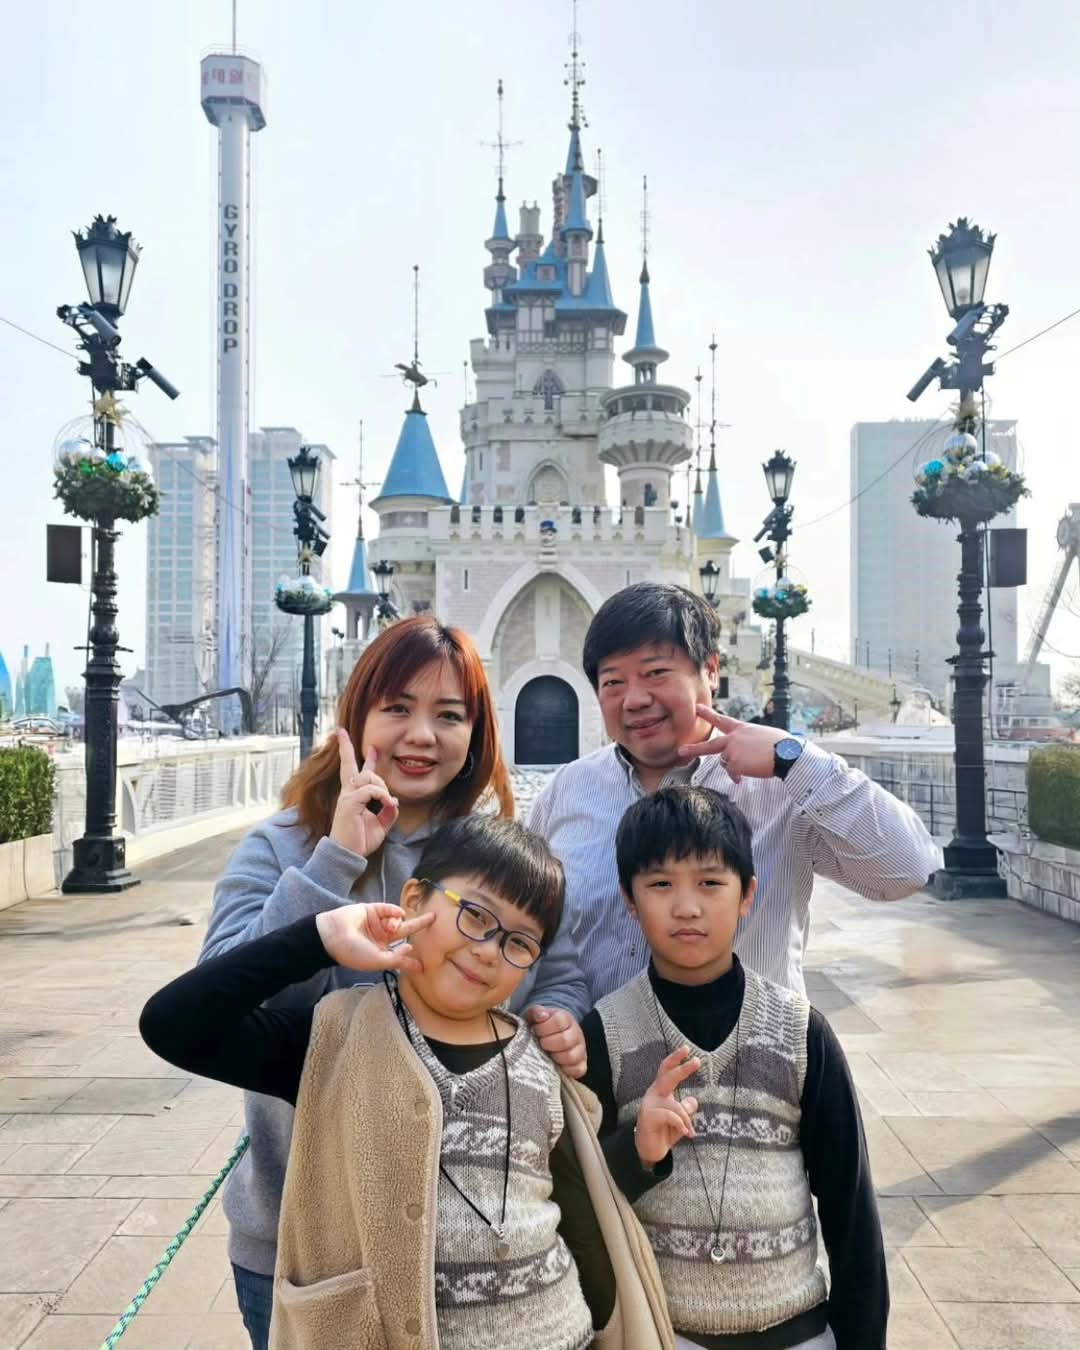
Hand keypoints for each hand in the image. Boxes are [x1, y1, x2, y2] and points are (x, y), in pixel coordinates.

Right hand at [316, 902, 434, 973]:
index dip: (411, 957)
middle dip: (419, 924)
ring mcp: (378, 922)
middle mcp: (382, 937)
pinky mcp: (373, 909)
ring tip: (391, 927)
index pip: (401, 953)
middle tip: (434, 918)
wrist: (333, 935)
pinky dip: (395, 911)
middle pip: (405, 931)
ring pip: (397, 920)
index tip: (424, 964)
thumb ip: (397, 959)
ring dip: (398, 922)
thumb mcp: (378, 960)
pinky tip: (398, 914)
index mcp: (381, 952)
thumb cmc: (354, 953)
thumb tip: (412, 953)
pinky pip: (389, 908)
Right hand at [330, 731, 397, 856]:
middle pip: (351, 766)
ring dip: (382, 788)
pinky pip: (371, 791)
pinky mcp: (349, 803)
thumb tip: (394, 799)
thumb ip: (388, 810)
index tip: (354, 739)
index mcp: (354, 796)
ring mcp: (347, 796)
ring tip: (386, 802)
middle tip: (344, 734)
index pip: (354, 771)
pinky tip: (386, 804)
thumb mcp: (381, 824)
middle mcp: (348, 793)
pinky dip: (382, 796)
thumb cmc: (360, 840)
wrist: (348, 854)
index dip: (355, 755)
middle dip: (346, 748)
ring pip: (369, 778)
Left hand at [526, 1006, 586, 1078]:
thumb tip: (542, 1016)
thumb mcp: (534, 1016)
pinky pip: (577, 1070)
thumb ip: (535, 1012)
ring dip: (555, 1057)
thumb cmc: (539, 1026)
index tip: (536, 1030)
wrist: (548, 1037)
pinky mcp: (581, 1064)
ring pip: (571, 1056)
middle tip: (540, 1044)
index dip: (544, 1028)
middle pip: (565, 1040)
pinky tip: (556, 1065)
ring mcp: (580, 1049)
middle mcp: (576, 1033)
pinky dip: (565, 1070)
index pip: (559, 1022)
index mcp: (566, 1018)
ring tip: (547, 1055)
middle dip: (547, 1044)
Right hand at [634, 1046, 700, 1165]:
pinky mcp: (647, 1117)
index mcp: (660, 1091)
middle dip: (682, 1068)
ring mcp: (648, 1105)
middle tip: (697, 1061)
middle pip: (667, 1076)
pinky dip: (681, 1124)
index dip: (675, 1059)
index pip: (666, 1070)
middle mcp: (653, 1094)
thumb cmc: (664, 1132)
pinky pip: (670, 1116)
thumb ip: (685, 1109)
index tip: (686, 1049)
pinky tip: (686, 1133)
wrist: (649, 1151)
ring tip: (691, 1131)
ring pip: (674, 1104)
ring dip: (686, 1119)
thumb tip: (693, 1100)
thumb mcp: (680, 1120)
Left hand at [678, 704, 785, 781]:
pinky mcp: (735, 763)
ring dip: (735, 767)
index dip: (708, 714)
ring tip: (751, 765)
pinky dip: (737, 776)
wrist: (786, 753)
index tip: (696, 708)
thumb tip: (744, 752)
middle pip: (710, 745)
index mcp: (741, 729)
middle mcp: (734, 738)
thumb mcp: (762, 735)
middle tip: (681, 751)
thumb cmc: (780, 745)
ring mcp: (733, 750)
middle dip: (694, 749)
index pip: (722, 720)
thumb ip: (748, 741)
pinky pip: (732, 773)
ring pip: (726, 763)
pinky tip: (745, 776)